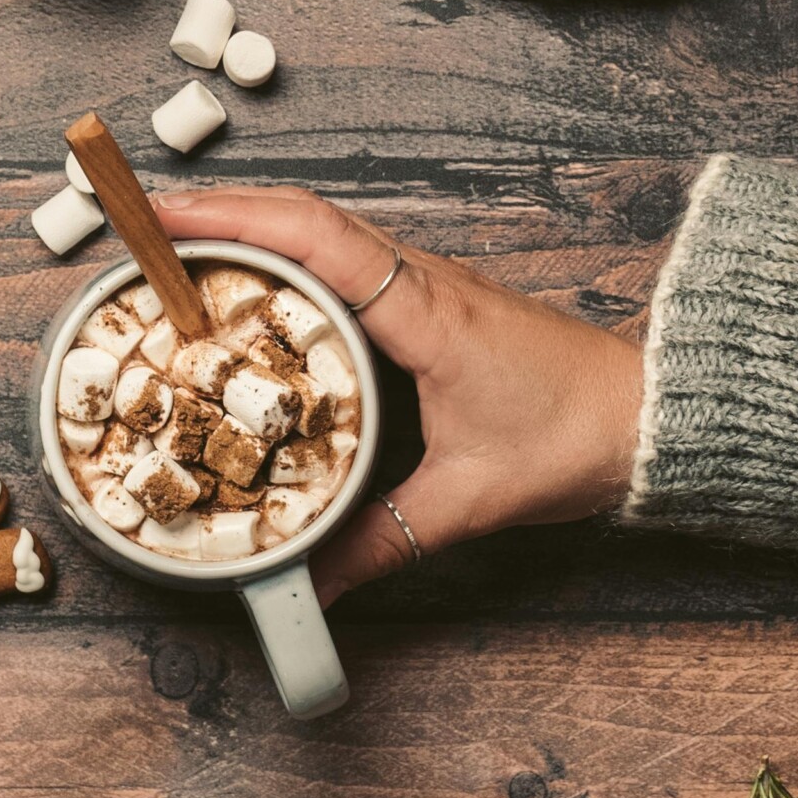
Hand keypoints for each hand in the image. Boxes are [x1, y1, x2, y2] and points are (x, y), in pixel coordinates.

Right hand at [153, 186, 645, 603]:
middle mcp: (420, 279)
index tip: (166, 218)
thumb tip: (309, 586)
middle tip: (141, 231)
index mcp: (425, 310)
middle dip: (217, 212)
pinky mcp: (430, 300)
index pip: (319, 238)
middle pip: (304, 217)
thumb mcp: (468, 498)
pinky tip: (253, 288)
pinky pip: (344, 259)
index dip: (236, 219)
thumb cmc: (576, 436)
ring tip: (176, 251)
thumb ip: (381, 542)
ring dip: (250, 228)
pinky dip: (288, 257)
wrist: (655, 412)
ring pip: (323, 231)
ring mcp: (425, 282)